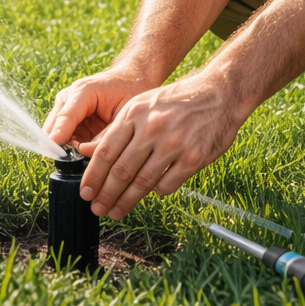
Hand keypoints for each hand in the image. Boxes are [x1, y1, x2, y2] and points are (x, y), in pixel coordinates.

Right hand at [44, 63, 160, 149]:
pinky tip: (85, 152)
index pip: (67, 115)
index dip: (59, 135)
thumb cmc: (130, 90)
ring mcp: (65, 108)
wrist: (130, 78)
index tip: (53, 152)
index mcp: (83, 91)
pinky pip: (65, 139)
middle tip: (73, 165)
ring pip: (56, 135)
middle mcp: (69, 98)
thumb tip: (83, 151)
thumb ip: (106, 134)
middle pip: (54, 127)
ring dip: (66, 149)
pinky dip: (72, 148)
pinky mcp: (68, 119)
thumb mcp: (125, 113)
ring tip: (83, 159)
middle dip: (60, 147)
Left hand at [76, 69, 249, 219]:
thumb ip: (115, 129)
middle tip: (97, 209)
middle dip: (106, 195)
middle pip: (121, 170)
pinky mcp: (194, 157)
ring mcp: (174, 144)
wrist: (219, 93)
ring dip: (126, 201)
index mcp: (135, 113)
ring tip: (116, 212)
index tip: (85, 192)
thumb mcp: (142, 105)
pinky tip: (152, 193)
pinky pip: (167, 184)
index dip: (93, 176)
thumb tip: (85, 150)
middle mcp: (152, 128)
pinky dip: (157, 192)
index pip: (106, 151)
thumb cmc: (176, 101)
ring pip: (142, 182)